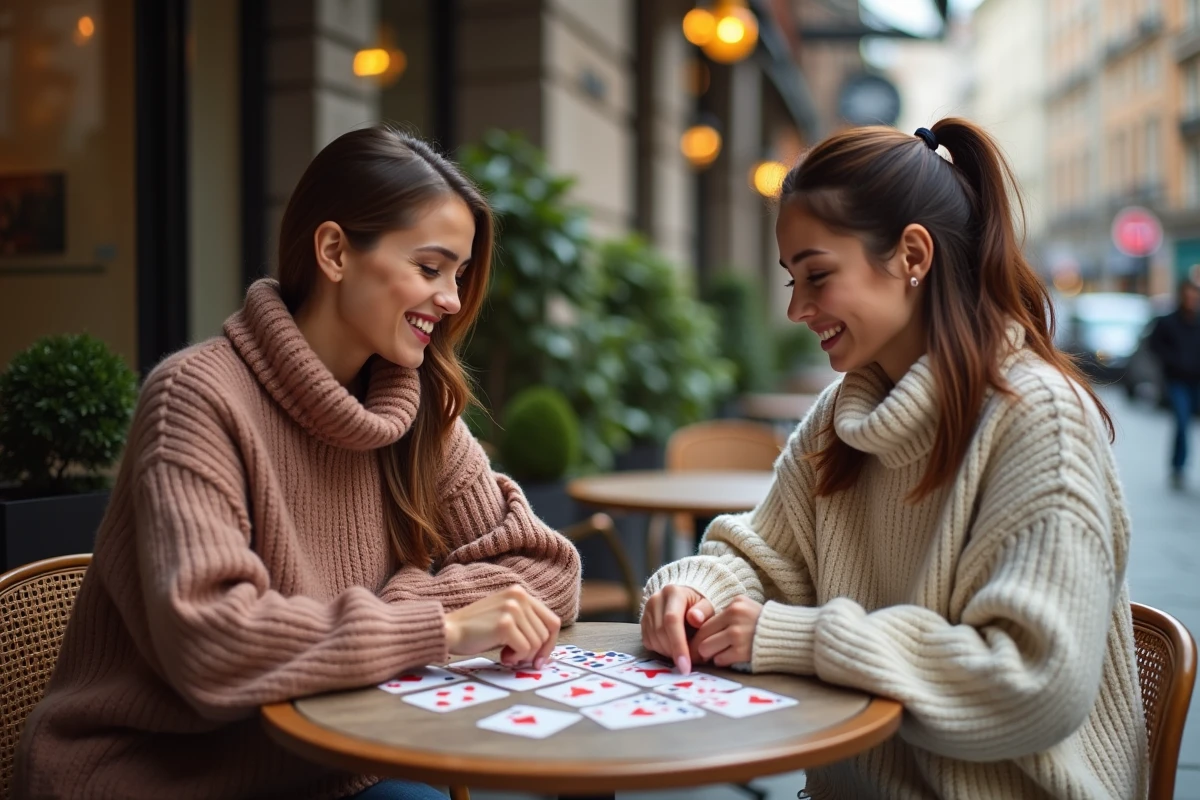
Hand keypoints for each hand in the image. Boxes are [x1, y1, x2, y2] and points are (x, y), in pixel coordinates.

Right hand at [443, 585, 559, 667]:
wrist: (449, 631)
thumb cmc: (476, 630)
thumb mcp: (505, 617)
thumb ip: (526, 624)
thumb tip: (547, 650)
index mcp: (520, 593)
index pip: (552, 621)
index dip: (549, 644)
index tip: (540, 660)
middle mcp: (519, 596)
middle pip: (546, 634)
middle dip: (534, 653)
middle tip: (515, 659)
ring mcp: (512, 608)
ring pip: (536, 643)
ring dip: (523, 656)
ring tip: (505, 654)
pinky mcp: (505, 623)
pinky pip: (525, 648)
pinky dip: (516, 658)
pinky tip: (502, 655)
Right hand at [640, 585, 714, 674]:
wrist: (684, 598)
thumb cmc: (699, 606)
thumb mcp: (707, 606)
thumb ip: (704, 612)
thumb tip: (695, 619)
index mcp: (673, 593)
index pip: (672, 620)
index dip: (678, 645)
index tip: (686, 666)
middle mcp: (656, 599)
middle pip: (660, 632)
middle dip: (674, 652)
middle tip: (689, 664)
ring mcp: (646, 610)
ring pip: (653, 639)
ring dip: (668, 653)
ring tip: (684, 655)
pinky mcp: (642, 621)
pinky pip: (648, 642)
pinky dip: (661, 650)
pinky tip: (673, 649)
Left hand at [690, 595, 762, 667]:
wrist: (792, 637)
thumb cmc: (764, 626)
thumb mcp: (746, 611)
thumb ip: (725, 619)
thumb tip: (698, 637)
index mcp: (735, 604)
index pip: (705, 620)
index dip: (697, 634)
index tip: (693, 643)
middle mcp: (735, 615)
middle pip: (702, 635)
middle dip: (699, 647)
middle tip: (699, 654)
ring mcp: (738, 633)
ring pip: (707, 648)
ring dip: (711, 654)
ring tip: (719, 654)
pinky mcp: (743, 651)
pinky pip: (720, 660)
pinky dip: (722, 661)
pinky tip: (731, 657)